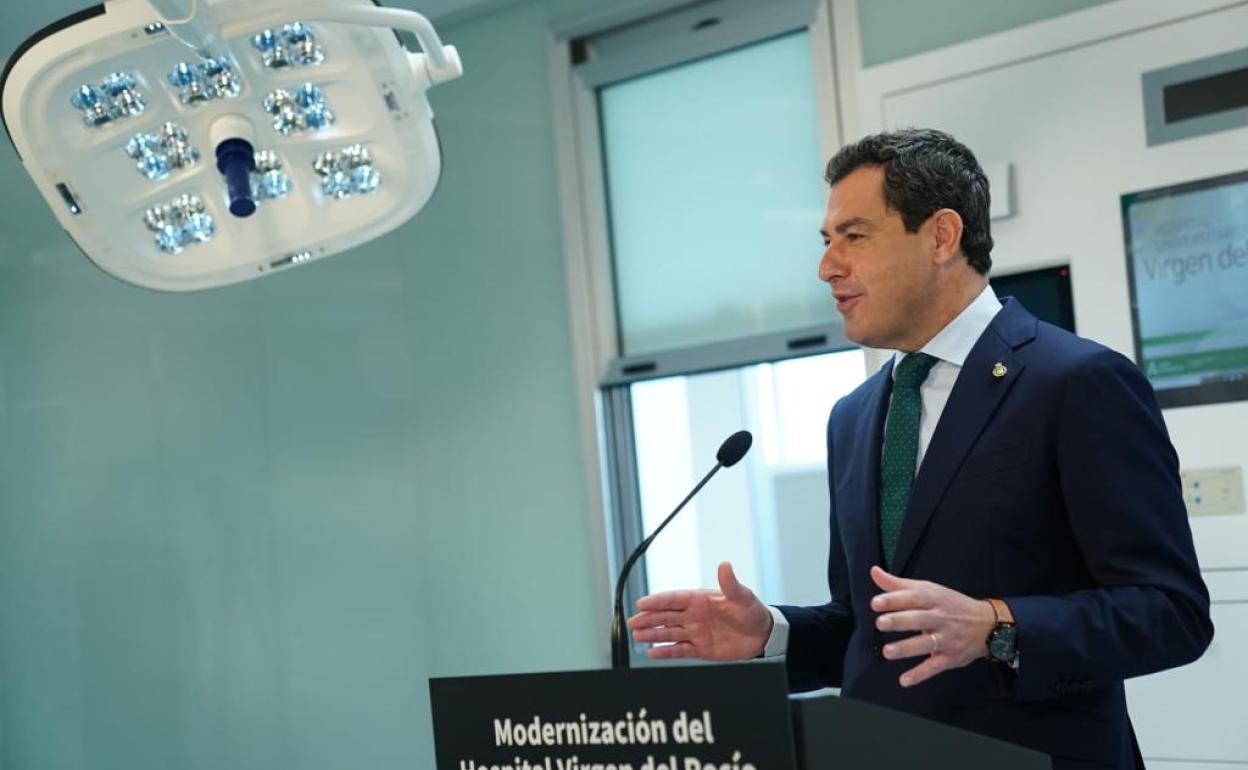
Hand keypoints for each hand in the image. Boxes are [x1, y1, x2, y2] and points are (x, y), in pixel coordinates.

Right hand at [627, 562, 773, 660]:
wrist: (763, 635)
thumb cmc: (752, 612)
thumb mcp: (743, 597)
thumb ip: (731, 584)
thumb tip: (724, 565)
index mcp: (700, 599)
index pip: (674, 599)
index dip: (657, 601)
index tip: (642, 603)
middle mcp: (694, 615)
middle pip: (666, 616)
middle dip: (648, 618)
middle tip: (633, 622)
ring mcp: (696, 632)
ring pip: (669, 633)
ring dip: (653, 634)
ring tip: (637, 637)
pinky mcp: (701, 649)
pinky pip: (680, 650)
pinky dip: (666, 652)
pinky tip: (653, 653)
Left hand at [870, 566, 996, 687]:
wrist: (988, 624)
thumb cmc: (951, 605)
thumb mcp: (928, 589)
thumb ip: (898, 584)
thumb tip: (875, 572)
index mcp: (933, 598)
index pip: (913, 597)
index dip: (894, 600)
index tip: (876, 603)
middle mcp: (941, 617)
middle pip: (919, 619)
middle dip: (899, 621)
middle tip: (880, 623)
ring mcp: (947, 638)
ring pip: (926, 643)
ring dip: (906, 648)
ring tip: (888, 651)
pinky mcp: (951, 657)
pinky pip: (934, 666)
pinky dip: (920, 674)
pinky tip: (904, 680)